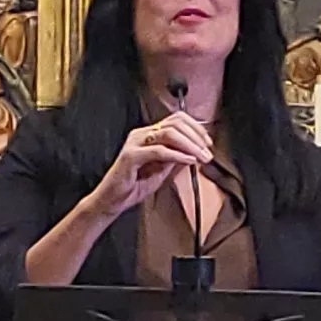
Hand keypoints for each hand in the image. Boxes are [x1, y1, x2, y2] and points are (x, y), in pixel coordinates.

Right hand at [93, 110, 215, 216]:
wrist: (113, 200)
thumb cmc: (134, 185)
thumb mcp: (162, 170)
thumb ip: (175, 158)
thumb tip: (195, 151)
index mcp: (148, 134)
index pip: (176, 120)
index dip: (195, 128)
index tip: (207, 142)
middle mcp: (141, 134)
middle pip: (175, 124)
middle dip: (196, 137)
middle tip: (208, 151)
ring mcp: (135, 143)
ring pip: (169, 133)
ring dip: (190, 145)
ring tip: (201, 156)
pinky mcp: (131, 156)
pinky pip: (159, 151)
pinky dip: (177, 155)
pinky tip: (188, 160)